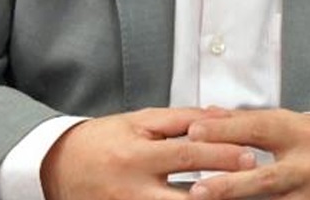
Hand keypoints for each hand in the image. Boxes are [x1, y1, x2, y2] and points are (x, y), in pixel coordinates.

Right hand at [40, 107, 256, 199]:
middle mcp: (133, 187)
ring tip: (236, 198)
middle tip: (253, 179)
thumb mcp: (139, 122)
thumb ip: (180, 120)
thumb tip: (221, 118)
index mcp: (137, 154)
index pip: (188, 153)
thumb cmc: (103, 139)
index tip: (250, 154)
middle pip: (188, 193)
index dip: (222, 154)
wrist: (56, 166)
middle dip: (224, 188)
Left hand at [185, 109, 309, 199]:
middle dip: (230, 186)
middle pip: (266, 179)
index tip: (193, 132)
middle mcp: (308, 168)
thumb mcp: (284, 123)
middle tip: (197, 190)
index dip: (225, 131)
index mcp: (300, 135)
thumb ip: (243, 121)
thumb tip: (205, 116)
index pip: (259, 130)